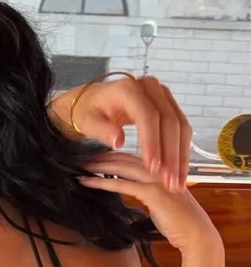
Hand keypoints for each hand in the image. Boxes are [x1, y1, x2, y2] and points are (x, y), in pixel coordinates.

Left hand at [57, 75, 190, 192]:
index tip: (152, 166)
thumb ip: (101, 130)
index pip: (148, 116)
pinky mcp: (168, 104)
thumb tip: (118, 141)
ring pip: (180, 126)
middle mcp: (150, 87)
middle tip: (170, 179)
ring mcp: (162, 94)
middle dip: (171, 153)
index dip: (152, 142)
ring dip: (180, 154)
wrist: (91, 101)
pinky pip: (180, 127)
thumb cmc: (86, 112)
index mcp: (129, 89)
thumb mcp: (86, 122)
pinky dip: (180, 149)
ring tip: (177, 179)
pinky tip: (177, 169)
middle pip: (170, 121)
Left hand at [78, 152, 218, 252]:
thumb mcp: (157, 201)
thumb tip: (122, 188)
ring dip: (98, 166)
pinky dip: (102, 182)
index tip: (90, 155)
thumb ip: (142, 191)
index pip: (130, 157)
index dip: (109, 155)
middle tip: (78, 156)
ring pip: (121, 167)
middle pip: (124, 158)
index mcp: (161, 169)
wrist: (195, 234)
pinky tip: (86, 182)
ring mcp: (157, 179)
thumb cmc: (176, 221)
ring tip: (78, 165)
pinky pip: (122, 185)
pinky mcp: (154, 193)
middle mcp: (160, 169)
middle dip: (100, 156)